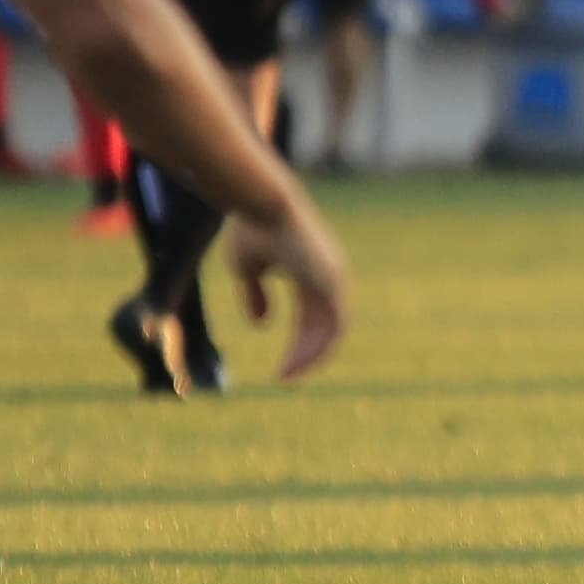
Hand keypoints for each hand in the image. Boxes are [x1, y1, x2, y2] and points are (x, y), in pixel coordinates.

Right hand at [223, 202, 348, 381]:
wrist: (262, 204)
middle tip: (285, 378)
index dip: (297, 345)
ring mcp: (333, 279)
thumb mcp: (247, 269)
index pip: (310, 319)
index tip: (281, 369)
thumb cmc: (251, 227)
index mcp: (308, 274)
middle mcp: (325, 278)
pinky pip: (336, 325)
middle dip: (303, 355)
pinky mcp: (334, 281)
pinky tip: (301, 363)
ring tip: (289, 376)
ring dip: (311, 357)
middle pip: (321, 329)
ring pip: (330, 331)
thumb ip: (255, 294)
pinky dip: (321, 347)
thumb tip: (262, 323)